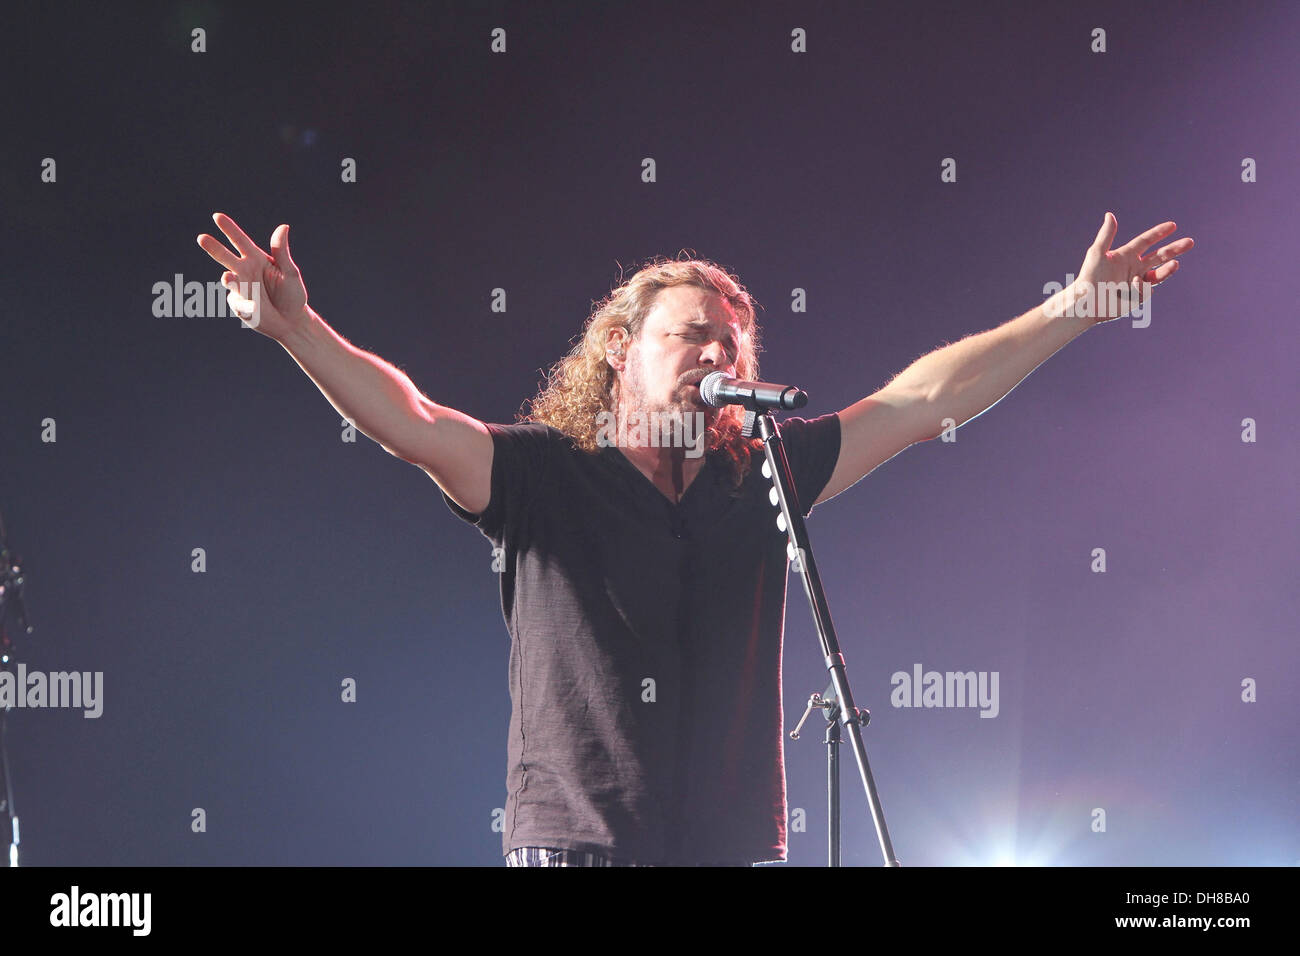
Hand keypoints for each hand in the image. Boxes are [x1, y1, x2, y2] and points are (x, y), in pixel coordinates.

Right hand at [196, 213, 307, 339]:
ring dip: (228, 280)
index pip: (240, 241)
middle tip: (201, 238)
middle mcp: (243, 271)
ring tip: (228, 278)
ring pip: (229, 280)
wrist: (291, 321)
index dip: (229, 229)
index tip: (217, 217)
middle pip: (225, 257)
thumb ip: (282, 252)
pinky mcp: (238, 305)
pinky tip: (255, 306)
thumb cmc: (292, 294)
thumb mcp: (290, 272)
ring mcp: (239, 288)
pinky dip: (247, 304)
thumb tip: (284, 226)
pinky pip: (239, 303)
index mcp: (255, 258)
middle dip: (213, 248)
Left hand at [1075, 213, 1193, 322]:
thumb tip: (1110, 215)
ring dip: (1168, 269)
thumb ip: (1106, 235)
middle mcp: (1134, 267)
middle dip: (1175, 249)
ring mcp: (1137, 282)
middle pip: (1159, 256)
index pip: (1146, 241)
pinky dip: (1140, 288)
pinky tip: (1126, 290)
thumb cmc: (1089, 277)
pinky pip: (1146, 290)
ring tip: (1175, 264)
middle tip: (1190, 242)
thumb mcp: (1097, 253)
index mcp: (1126, 255)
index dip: (1159, 233)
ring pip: (1158, 274)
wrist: (1086, 302)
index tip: (1173, 225)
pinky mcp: (1137, 297)